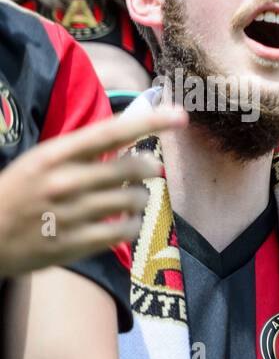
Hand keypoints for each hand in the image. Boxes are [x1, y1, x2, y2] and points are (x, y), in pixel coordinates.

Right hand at [0, 106, 186, 276]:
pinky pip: (126, 231)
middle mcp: (65, 182)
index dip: (149, 123)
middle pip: (132, 169)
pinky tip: (126, 221)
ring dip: (141, 198)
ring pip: (135, 200)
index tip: (179, 115)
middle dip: (151, 166)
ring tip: (132, 198)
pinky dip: (134, 224)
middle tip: (151, 167)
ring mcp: (72, 214)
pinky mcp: (77, 243)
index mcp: (54, 155)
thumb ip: (83, 150)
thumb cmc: (19, 192)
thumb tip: (132, 133)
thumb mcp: (42, 161)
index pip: (110, 133)